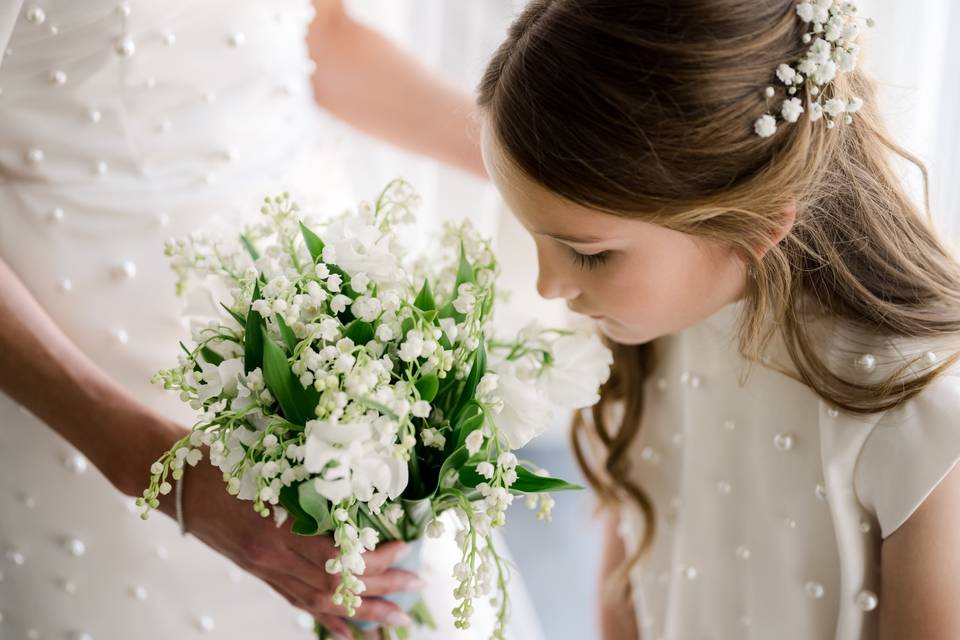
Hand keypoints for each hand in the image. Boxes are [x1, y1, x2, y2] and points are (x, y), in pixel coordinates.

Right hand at [174, 455, 423, 638]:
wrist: (179, 479)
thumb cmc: (225, 460)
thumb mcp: (270, 466)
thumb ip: (311, 485)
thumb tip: (361, 492)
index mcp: (277, 531)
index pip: (337, 559)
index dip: (375, 559)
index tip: (405, 546)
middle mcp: (272, 558)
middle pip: (335, 586)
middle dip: (381, 590)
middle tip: (416, 587)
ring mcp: (264, 569)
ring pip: (319, 602)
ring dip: (361, 613)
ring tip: (395, 621)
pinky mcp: (258, 573)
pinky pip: (296, 602)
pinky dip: (326, 617)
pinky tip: (348, 633)